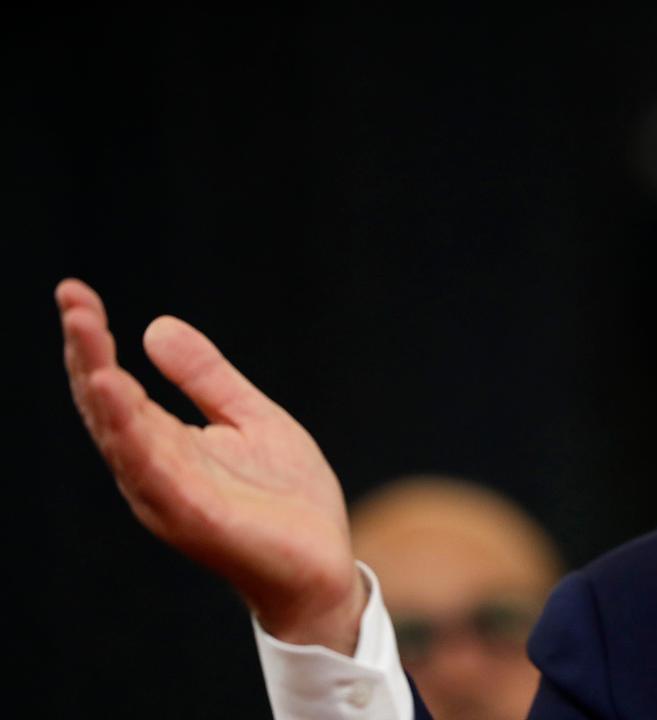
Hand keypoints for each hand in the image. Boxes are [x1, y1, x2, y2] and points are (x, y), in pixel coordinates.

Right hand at [56, 278, 365, 654]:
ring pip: (121, 435)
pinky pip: (154, 472)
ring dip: (100, 384)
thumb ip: (206, 377)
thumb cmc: (287, 500)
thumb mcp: (251, 418)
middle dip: (86, 352)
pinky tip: (117, 396)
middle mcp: (153, 470)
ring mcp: (168, 495)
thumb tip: (154, 325)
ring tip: (86, 334)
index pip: (114, 386)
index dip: (93, 341)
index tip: (73, 292)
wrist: (321, 566)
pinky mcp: (193, 517)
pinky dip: (132, 435)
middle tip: (72, 300)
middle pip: (106, 406)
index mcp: (164, 445)